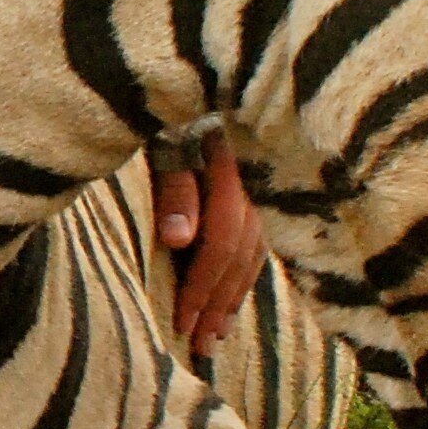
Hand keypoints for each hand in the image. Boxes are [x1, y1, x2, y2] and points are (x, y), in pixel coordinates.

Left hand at [153, 133, 267, 358]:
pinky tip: (233, 302)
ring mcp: (262, 191)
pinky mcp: (262, 194)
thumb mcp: (165, 143)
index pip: (219, 241)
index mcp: (229, 171)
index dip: (200, 285)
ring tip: (215, 337)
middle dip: (216, 305)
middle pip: (239, 256)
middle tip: (198, 347)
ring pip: (253, 254)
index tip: (180, 322)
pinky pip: (259, 245)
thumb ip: (175, 189)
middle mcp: (253, 186)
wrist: (200, 81)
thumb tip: (179, 238)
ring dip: (233, 299)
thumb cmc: (171, 115)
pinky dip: (244, 277)